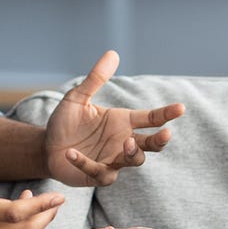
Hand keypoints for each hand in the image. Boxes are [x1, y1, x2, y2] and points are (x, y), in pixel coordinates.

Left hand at [44, 51, 183, 186]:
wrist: (47, 146)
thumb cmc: (65, 122)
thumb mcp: (77, 98)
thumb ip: (95, 79)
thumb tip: (113, 53)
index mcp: (123, 122)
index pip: (151, 118)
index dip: (166, 114)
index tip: (181, 107)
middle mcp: (123, 141)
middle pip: (151, 144)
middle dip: (160, 140)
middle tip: (165, 134)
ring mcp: (113, 160)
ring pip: (134, 160)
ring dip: (133, 152)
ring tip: (127, 142)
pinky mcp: (98, 175)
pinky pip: (100, 172)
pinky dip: (86, 163)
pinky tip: (72, 153)